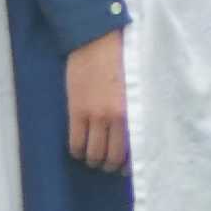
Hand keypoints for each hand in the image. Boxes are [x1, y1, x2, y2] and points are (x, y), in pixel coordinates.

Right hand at [66, 30, 128, 171]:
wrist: (97, 41)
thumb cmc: (121, 59)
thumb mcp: (135, 87)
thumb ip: (134, 109)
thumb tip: (134, 132)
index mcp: (135, 111)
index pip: (134, 148)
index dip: (129, 164)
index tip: (126, 169)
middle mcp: (117, 118)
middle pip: (112, 156)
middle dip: (109, 165)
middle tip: (108, 164)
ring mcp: (95, 116)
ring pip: (93, 153)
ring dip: (93, 160)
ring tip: (93, 158)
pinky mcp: (76, 111)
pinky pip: (75, 143)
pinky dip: (77, 151)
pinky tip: (79, 150)